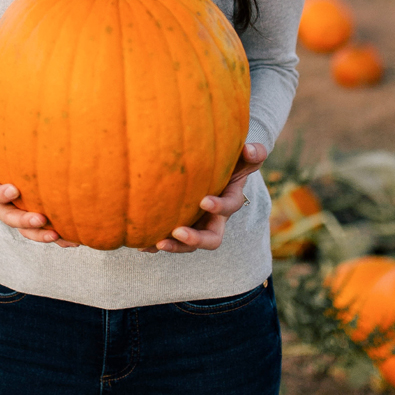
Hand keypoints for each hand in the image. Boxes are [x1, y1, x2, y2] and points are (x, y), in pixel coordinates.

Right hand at [0, 138, 78, 246]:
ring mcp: (17, 215)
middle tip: (40, 219)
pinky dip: (58, 238)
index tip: (14, 191)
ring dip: (40, 234)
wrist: (9, 160)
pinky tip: (72, 241)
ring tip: (57, 234)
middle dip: (24, 220)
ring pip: (26, 230)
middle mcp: (0, 208)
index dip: (0, 194)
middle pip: (9, 218)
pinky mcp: (33, 220)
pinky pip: (43, 231)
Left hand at [142, 142, 267, 254]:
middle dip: (195, 238)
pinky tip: (141, 245)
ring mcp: (197, 225)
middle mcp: (214, 219)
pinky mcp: (180, 227)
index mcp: (229, 201)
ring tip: (156, 243)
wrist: (212, 170)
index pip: (228, 208)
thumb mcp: (243, 157)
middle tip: (178, 231)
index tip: (204, 201)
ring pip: (188, 245)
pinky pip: (170, 240)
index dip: (218, 206)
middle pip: (211, 239)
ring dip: (174, 246)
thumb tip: (248, 148)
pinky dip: (155, 244)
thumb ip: (253, 153)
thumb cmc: (229, 162)